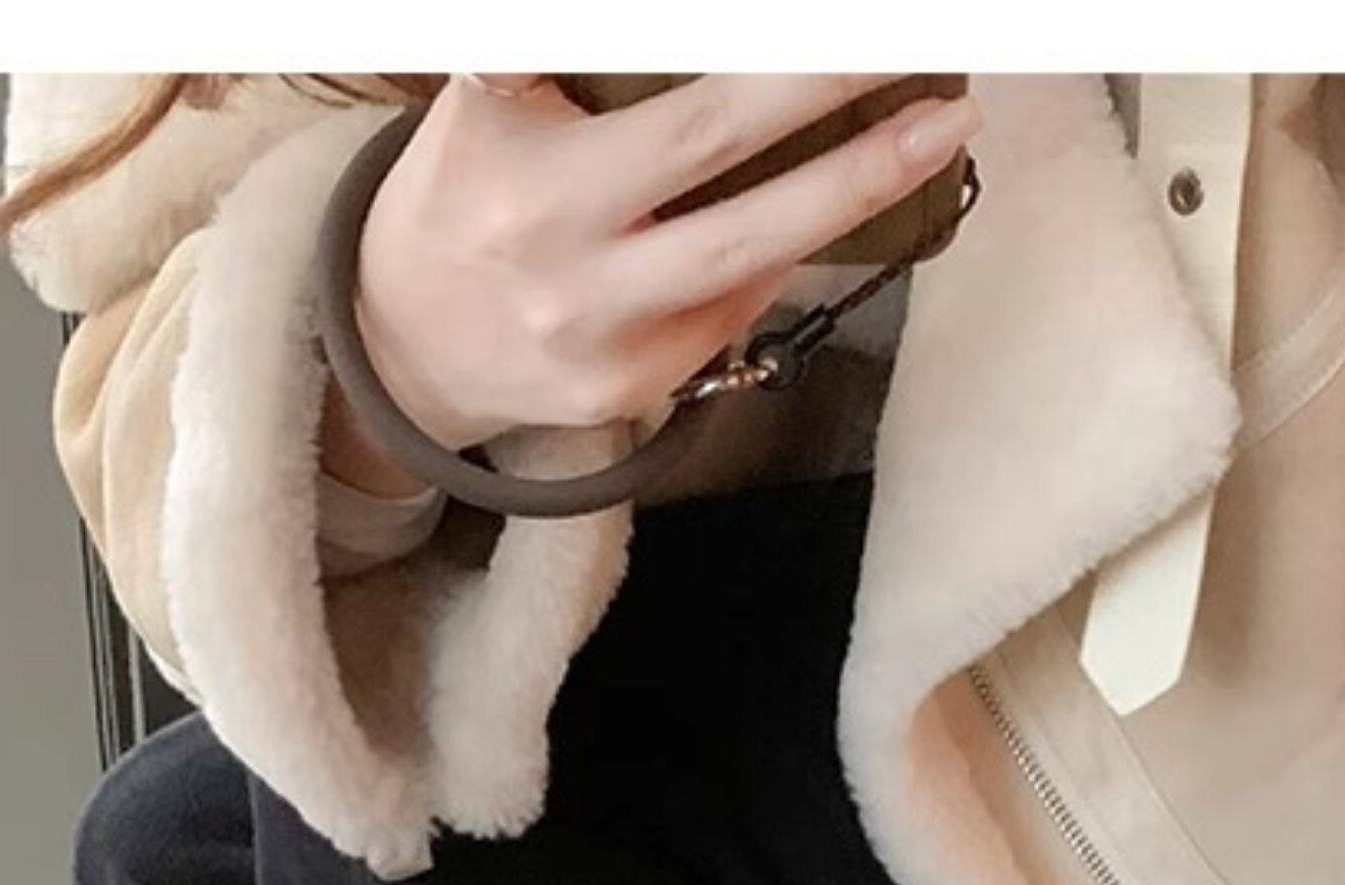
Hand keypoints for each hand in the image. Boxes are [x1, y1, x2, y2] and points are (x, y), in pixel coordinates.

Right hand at [348, 74, 978, 453]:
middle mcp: (562, 257)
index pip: (669, 103)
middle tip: (926, 60)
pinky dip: (787, 247)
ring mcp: (604, 335)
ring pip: (754, 255)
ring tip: (936, 130)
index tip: (831, 28)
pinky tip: (827, 201)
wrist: (408, 340)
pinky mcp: (636, 388)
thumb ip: (576, 64)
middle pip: (723, 168)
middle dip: (835, 107)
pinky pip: (735, 305)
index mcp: (526, 169)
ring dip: (856, 187)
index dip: (764, 69)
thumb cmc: (468, 188)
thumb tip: (708, 44)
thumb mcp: (493, 101)